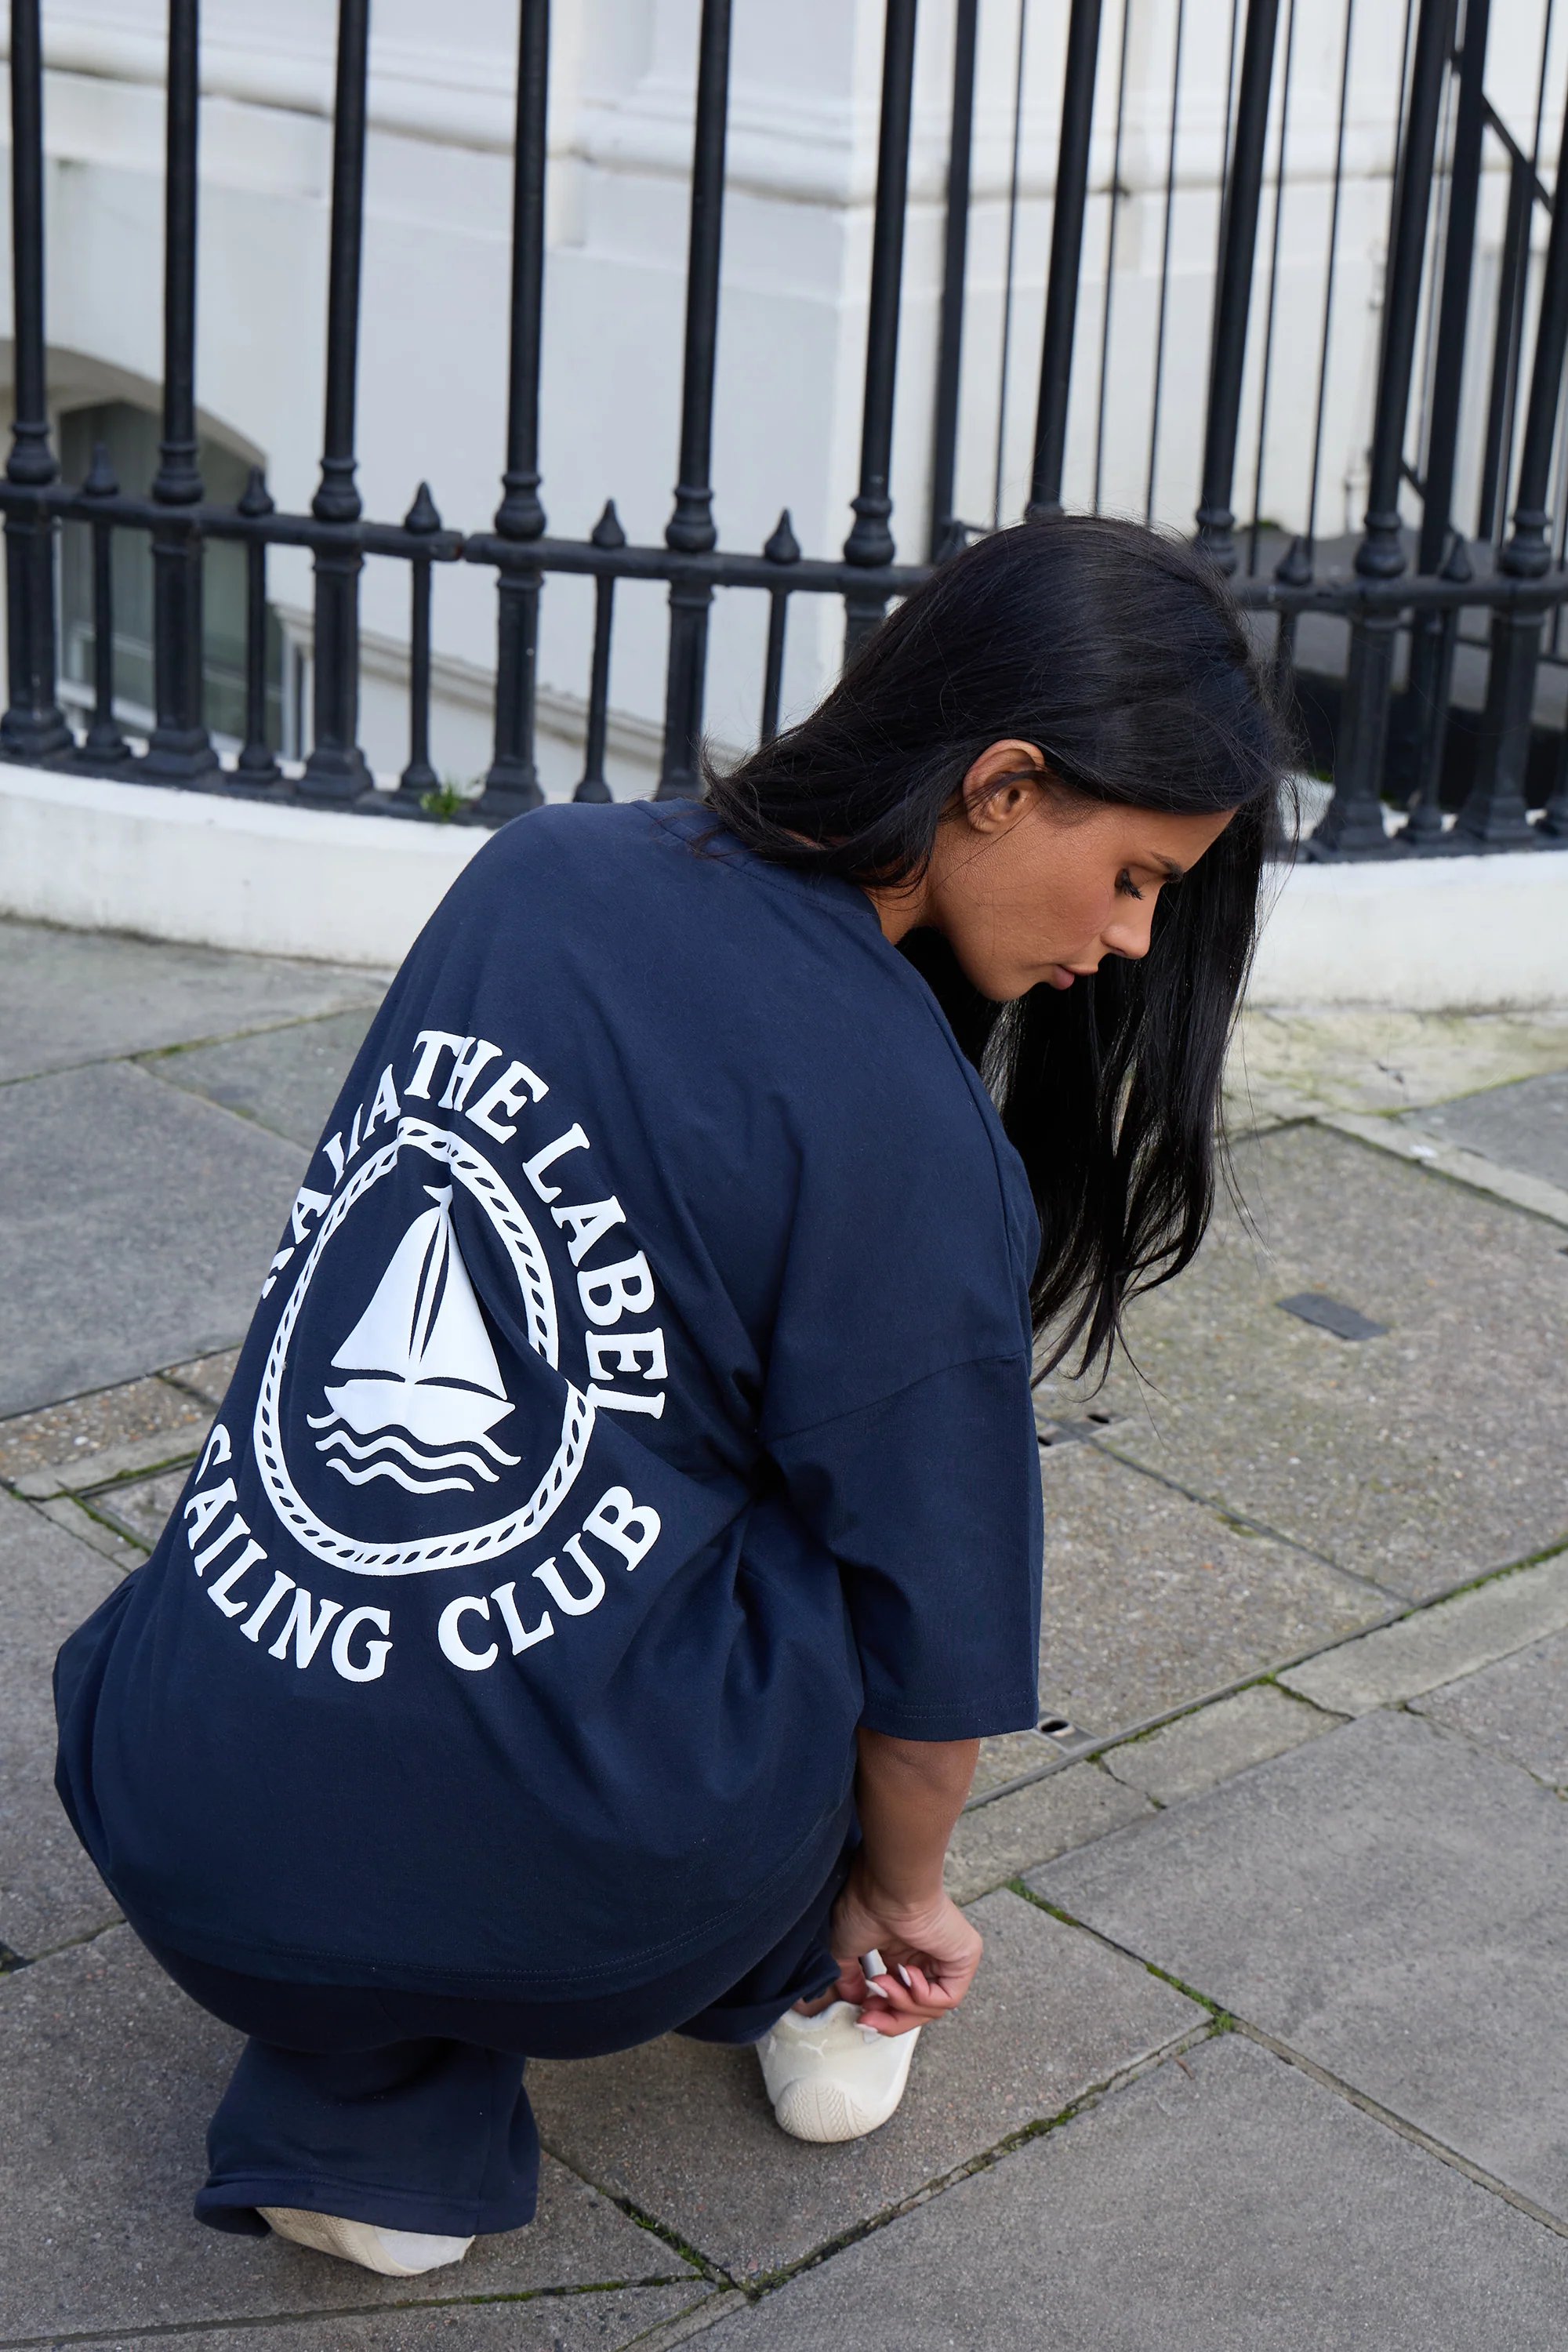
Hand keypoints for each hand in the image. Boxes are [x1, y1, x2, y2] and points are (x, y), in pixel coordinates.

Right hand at [827, 1857, 982, 2035]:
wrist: (888, 1885)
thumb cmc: (866, 1903)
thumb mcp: (847, 1948)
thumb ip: (849, 1978)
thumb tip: (855, 2001)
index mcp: (903, 1950)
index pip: (899, 1996)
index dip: (882, 2013)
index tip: (861, 2017)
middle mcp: (927, 1953)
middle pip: (916, 2007)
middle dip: (891, 2019)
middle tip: (868, 2020)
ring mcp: (948, 1955)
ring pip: (931, 2007)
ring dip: (902, 2004)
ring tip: (883, 1985)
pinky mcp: (965, 1956)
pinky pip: (949, 1997)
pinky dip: (924, 1996)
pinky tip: (907, 1975)